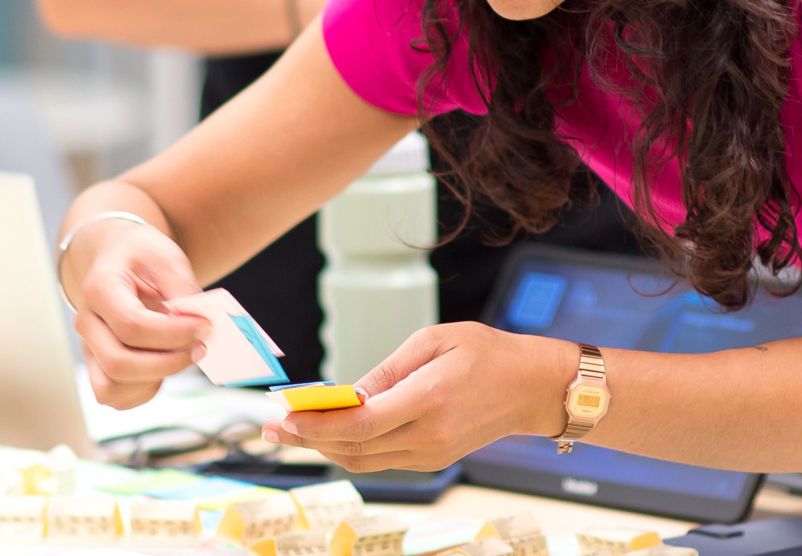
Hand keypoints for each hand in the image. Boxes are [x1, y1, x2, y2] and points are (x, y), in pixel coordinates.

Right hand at [67, 218, 209, 408]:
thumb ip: (183, 291)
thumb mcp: (167, 257)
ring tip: (180, 356)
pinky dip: (144, 391)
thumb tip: (199, 326)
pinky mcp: (97, 366)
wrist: (116, 257)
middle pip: (119, 362)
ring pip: (111, 388)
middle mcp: (86, 322)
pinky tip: (164, 366)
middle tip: (200, 347)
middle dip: (168, 362)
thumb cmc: (141, 256)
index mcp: (99, 289)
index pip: (131, 326)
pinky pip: (114, 397)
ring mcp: (88, 347)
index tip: (204, 327)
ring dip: (154, 380)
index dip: (173, 334)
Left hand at [260, 322, 572, 471]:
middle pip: (354, 447)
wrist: (532, 388)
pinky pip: (381, 460)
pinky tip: (326, 435)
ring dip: (322, 448)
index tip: (284, 415)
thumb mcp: (433, 341)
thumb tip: (346, 393)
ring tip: (287, 434)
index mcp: (428, 400)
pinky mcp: (433, 460)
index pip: (360, 424)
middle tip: (270, 428)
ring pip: (363, 460)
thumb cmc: (485, 353)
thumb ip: (387, 370)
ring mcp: (432, 454)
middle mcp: (429, 435)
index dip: (316, 424)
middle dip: (307, 439)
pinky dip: (349, 449)